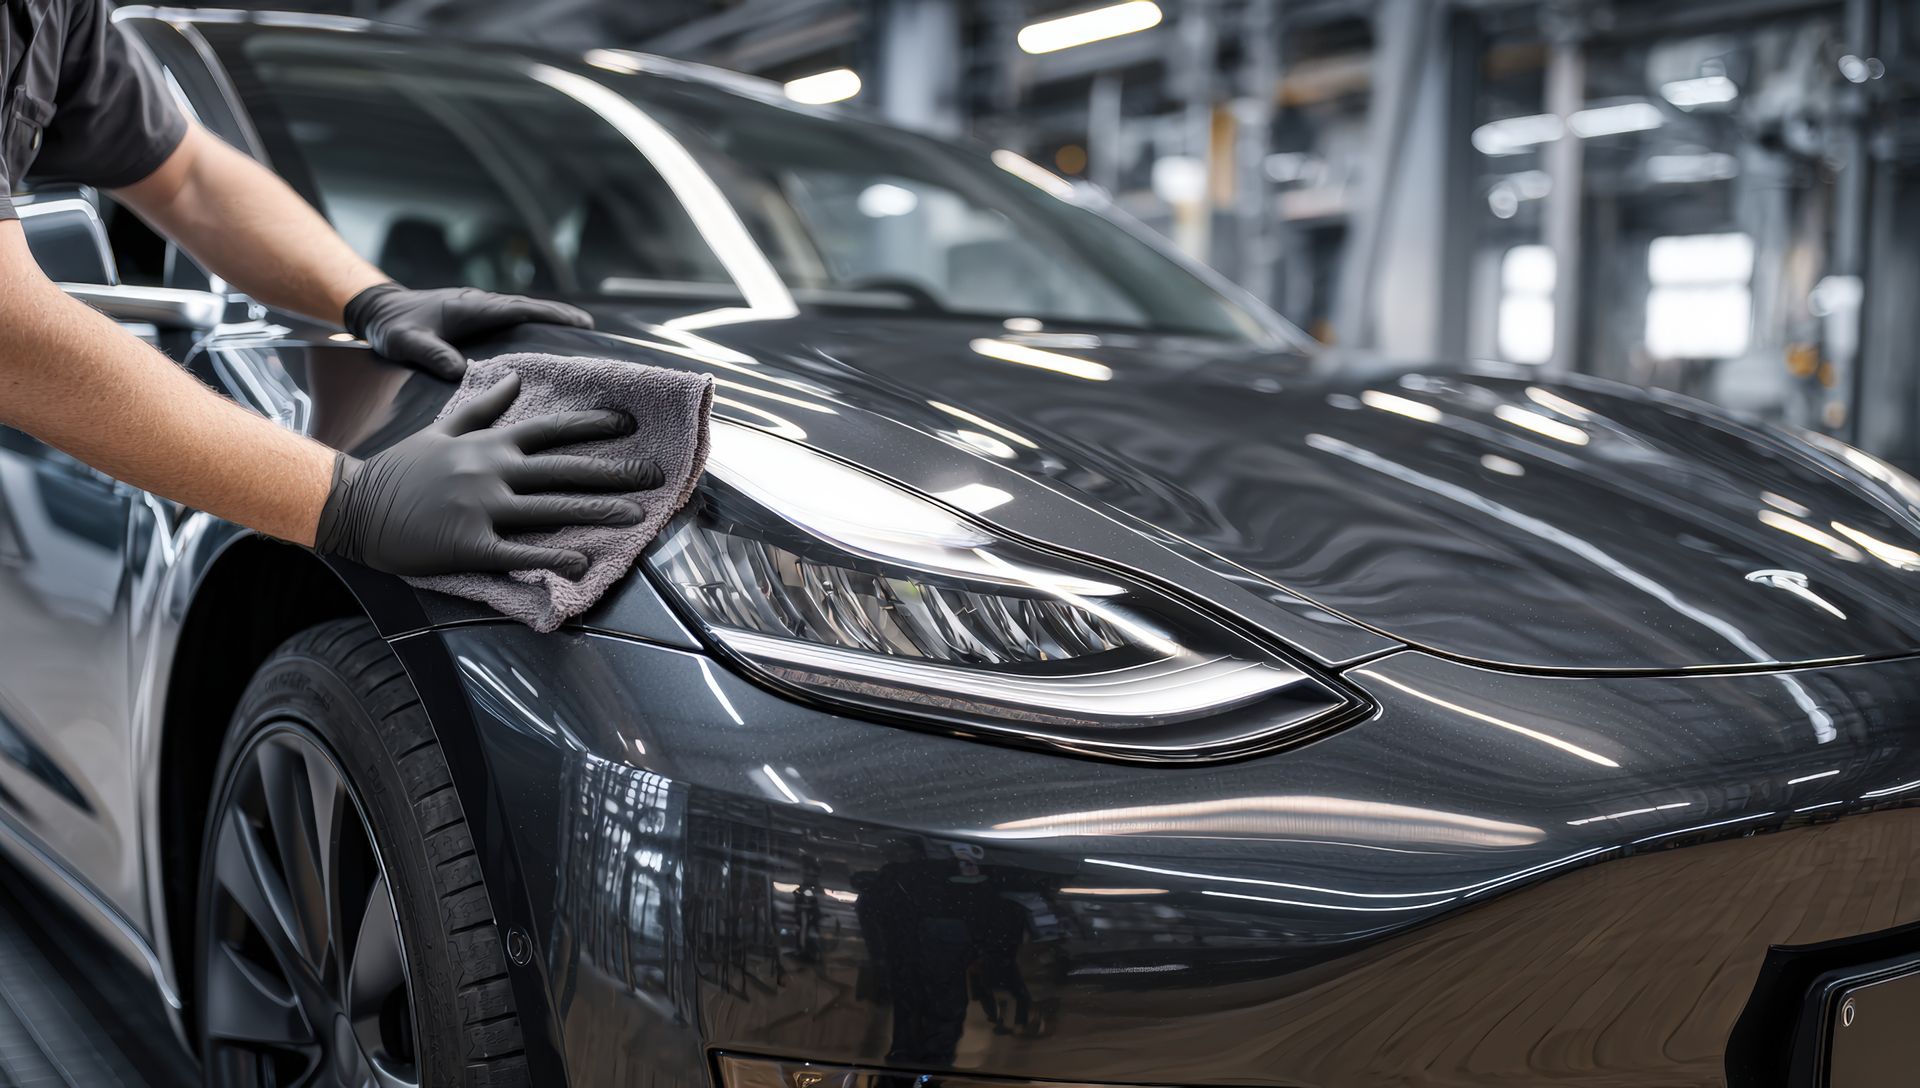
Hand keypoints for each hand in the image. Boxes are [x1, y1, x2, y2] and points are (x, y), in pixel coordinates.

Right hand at [314, 372, 660, 577]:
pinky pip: (519, 551)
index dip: (593, 426)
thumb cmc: (401, 470)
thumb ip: (484, 407)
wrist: (354, 505)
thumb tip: (515, 377)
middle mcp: (492, 471)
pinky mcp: (469, 545)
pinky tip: (583, 562)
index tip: (629, 424)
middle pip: (565, 469)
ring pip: (552, 508)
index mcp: (489, 444)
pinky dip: (553, 556)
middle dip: (615, 471)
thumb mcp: (443, 429)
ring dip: (598, 511)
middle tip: (655, 475)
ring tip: (637, 515)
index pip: (551, 430)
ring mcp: (482, 508)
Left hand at [343, 283, 593, 379]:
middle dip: (562, 318)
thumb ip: (431, 354)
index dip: (552, 315)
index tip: (582, 323)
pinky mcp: (477, 318)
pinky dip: (533, 327)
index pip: (520, 309)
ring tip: (579, 339)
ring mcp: (480, 309)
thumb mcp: (406, 343)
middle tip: (594, 333)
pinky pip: (512, 321)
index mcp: (472, 307)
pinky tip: (544, 344)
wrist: (378, 310)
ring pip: (523, 314)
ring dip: (550, 322)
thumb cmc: (393, 327)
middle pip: (530, 309)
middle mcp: (481, 304)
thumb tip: (459, 372)